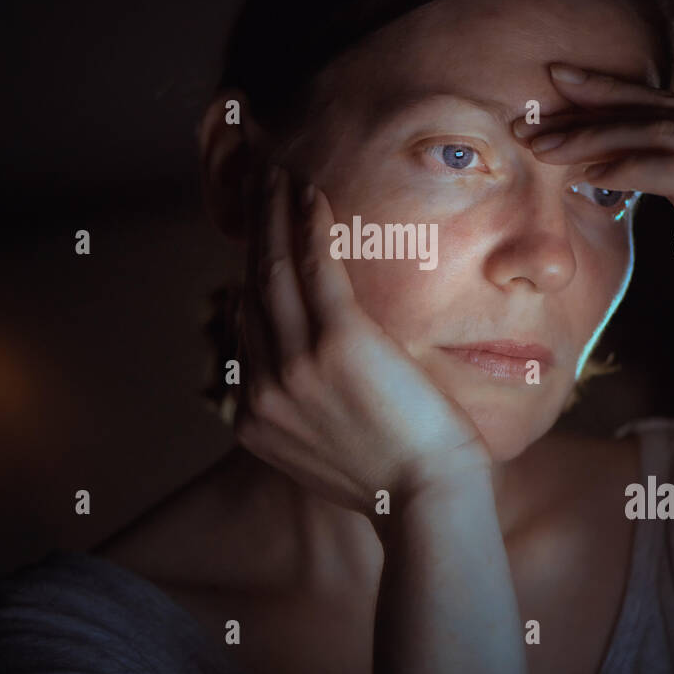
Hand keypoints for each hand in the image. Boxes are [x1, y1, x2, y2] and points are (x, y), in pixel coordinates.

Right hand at [232, 165, 492, 518]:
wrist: (428, 502)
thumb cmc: (396, 477)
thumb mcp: (330, 447)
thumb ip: (308, 405)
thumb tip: (313, 371)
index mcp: (255, 414)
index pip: (245, 324)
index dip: (251, 271)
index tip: (259, 235)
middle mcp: (261, 386)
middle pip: (251, 287)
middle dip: (251, 228)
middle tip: (254, 181)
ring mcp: (294, 363)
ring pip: (274, 268)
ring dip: (272, 211)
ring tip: (276, 172)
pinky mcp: (338, 342)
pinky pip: (315, 266)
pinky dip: (308, 223)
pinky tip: (309, 191)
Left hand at [514, 64, 673, 416]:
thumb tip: (640, 169)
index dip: (614, 93)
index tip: (561, 88)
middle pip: (663, 109)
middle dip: (594, 105)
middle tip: (535, 109)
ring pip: (663, 133)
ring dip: (595, 137)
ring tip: (544, 147)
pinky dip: (626, 167)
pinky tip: (587, 174)